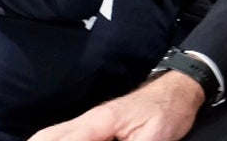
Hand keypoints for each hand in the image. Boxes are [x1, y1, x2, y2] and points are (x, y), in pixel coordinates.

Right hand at [29, 71, 205, 140]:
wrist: (178, 91)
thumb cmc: (167, 112)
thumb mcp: (154, 138)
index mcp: (99, 122)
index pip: (64, 140)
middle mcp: (88, 120)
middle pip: (47, 136)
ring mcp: (90, 122)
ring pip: (52, 134)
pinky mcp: (96, 126)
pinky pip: (65, 135)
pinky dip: (52, 140)